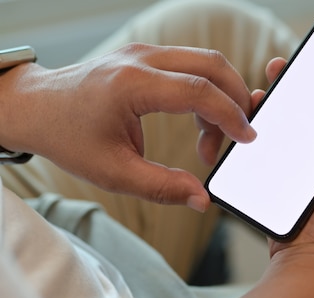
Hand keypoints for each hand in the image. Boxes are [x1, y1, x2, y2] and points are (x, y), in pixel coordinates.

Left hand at [0, 43, 255, 210]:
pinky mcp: (147, 57)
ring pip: (206, 62)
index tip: (247, 139)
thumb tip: (203, 199)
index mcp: (132, 84)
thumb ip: (162, 187)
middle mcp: (142, 59)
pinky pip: (191, 67)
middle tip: (241, 134)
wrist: (36, 108)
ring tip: (210, 142)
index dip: (231, 115)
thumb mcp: (113, 173)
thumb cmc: (69, 137)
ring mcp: (145, 53)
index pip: (200, 90)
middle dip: (237, 98)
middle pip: (212, 64)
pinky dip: (206, 93)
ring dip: (221, 98)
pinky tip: (198, 124)